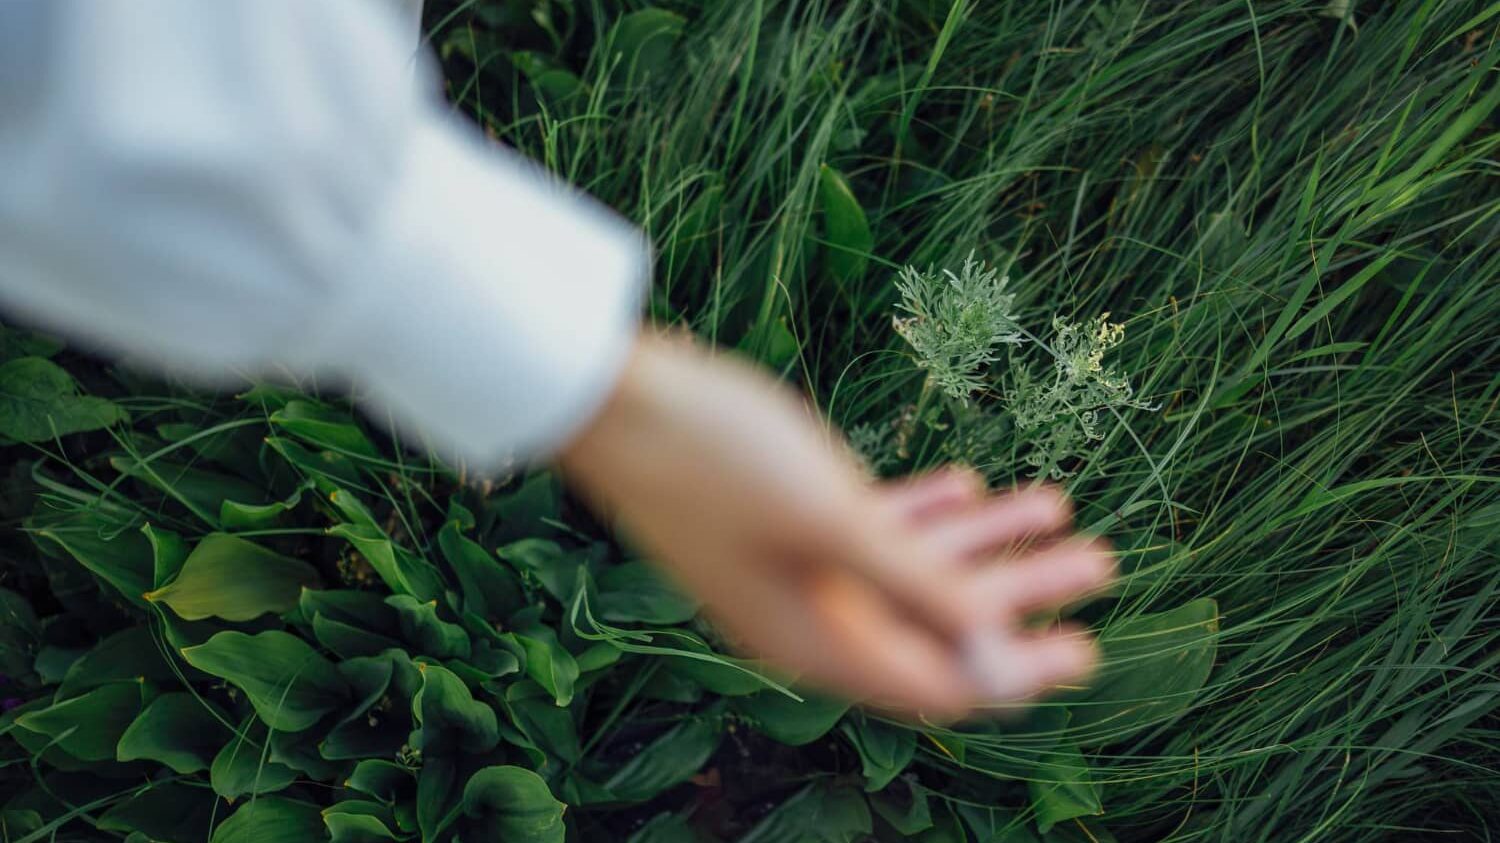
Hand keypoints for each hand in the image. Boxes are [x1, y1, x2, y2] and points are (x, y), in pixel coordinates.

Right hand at [558, 332, 1114, 718]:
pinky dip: (925, 513)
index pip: (937, 679)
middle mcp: (806, 616)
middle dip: (1021, 593)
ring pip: (911, 569)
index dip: (1019, 668)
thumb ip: (914, 582)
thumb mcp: (828, 519)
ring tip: (1057, 507)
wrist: (612, 395)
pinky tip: (971, 484)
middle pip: (937, 622)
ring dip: (983, 543)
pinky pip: (873, 531)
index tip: (1086, 647)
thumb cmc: (715, 455)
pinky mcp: (784, 522)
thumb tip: (993, 647)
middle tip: (1099, 563)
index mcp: (811, 640)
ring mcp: (794, 568)